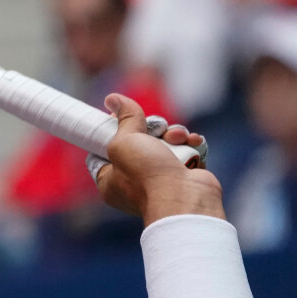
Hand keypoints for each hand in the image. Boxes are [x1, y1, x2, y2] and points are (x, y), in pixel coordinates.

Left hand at [91, 94, 224, 224]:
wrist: (186, 198)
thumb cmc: (148, 175)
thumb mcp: (125, 140)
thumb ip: (124, 118)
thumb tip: (112, 99)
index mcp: (110, 179)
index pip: (104, 151)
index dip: (112, 131)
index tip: (117, 118)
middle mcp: (133, 181)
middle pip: (139, 141)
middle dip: (151, 129)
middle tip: (156, 129)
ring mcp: (160, 179)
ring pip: (165, 143)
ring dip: (173, 134)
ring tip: (177, 138)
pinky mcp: (184, 175)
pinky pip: (185, 151)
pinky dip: (189, 144)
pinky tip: (192, 142)